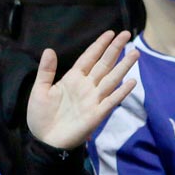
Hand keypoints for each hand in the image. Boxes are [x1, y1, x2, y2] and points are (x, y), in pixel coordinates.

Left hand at [26, 30, 139, 149]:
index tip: (110, 33)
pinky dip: (122, 92)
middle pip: (104, 64)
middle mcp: (87, 86)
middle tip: (127, 34)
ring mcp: (94, 99)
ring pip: (111, 79)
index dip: (99, 45)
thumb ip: (46, 71)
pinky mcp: (97, 114)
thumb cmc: (41, 116)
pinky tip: (131, 82)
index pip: (89, 58)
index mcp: (73, 78)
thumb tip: (49, 49)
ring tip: (135, 53)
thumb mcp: (40, 90)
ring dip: (123, 66)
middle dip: (115, 49)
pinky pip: (112, 101)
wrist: (45, 140)